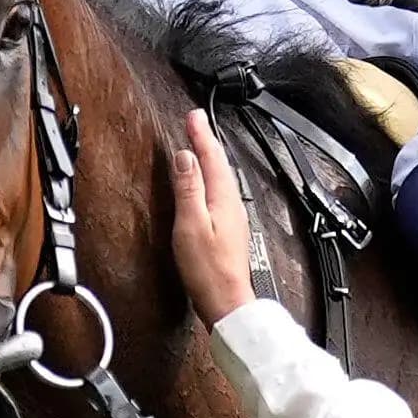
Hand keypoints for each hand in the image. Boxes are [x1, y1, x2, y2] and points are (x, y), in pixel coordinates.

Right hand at [167, 110, 258, 322]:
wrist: (227, 302)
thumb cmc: (208, 270)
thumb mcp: (190, 225)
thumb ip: (188, 189)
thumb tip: (185, 158)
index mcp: (223, 199)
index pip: (211, 157)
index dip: (200, 135)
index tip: (193, 116)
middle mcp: (232, 205)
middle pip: (219, 164)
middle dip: (206, 141)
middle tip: (195, 122)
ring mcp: (233, 217)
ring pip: (220, 178)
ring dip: (209, 158)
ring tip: (199, 144)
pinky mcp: (229, 229)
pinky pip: (219, 192)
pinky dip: (210, 178)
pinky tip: (205, 183)